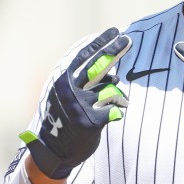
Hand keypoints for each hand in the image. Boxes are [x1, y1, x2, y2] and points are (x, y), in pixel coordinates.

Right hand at [21, 28, 131, 178]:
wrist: (55, 151)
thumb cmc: (66, 120)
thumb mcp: (68, 97)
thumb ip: (86, 83)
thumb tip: (114, 72)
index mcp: (62, 82)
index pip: (84, 57)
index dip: (100, 43)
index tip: (114, 31)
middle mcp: (70, 91)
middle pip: (98, 66)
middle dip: (114, 50)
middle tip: (128, 40)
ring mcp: (81, 106)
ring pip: (111, 89)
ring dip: (117, 93)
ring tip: (113, 101)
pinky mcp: (92, 121)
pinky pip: (115, 108)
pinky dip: (118, 109)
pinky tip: (113, 115)